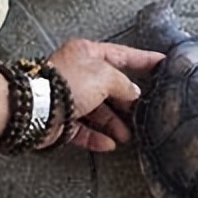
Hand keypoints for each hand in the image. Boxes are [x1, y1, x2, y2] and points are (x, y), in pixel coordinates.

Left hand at [46, 39, 163, 151]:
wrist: (37, 108)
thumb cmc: (66, 84)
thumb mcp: (105, 77)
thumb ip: (124, 84)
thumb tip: (133, 92)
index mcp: (86, 54)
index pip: (121, 54)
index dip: (143, 59)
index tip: (160, 62)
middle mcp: (77, 73)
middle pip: (109, 87)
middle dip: (126, 102)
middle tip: (141, 111)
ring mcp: (69, 97)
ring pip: (97, 111)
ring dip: (114, 124)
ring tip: (127, 134)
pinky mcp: (62, 120)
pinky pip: (83, 129)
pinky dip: (97, 137)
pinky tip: (109, 143)